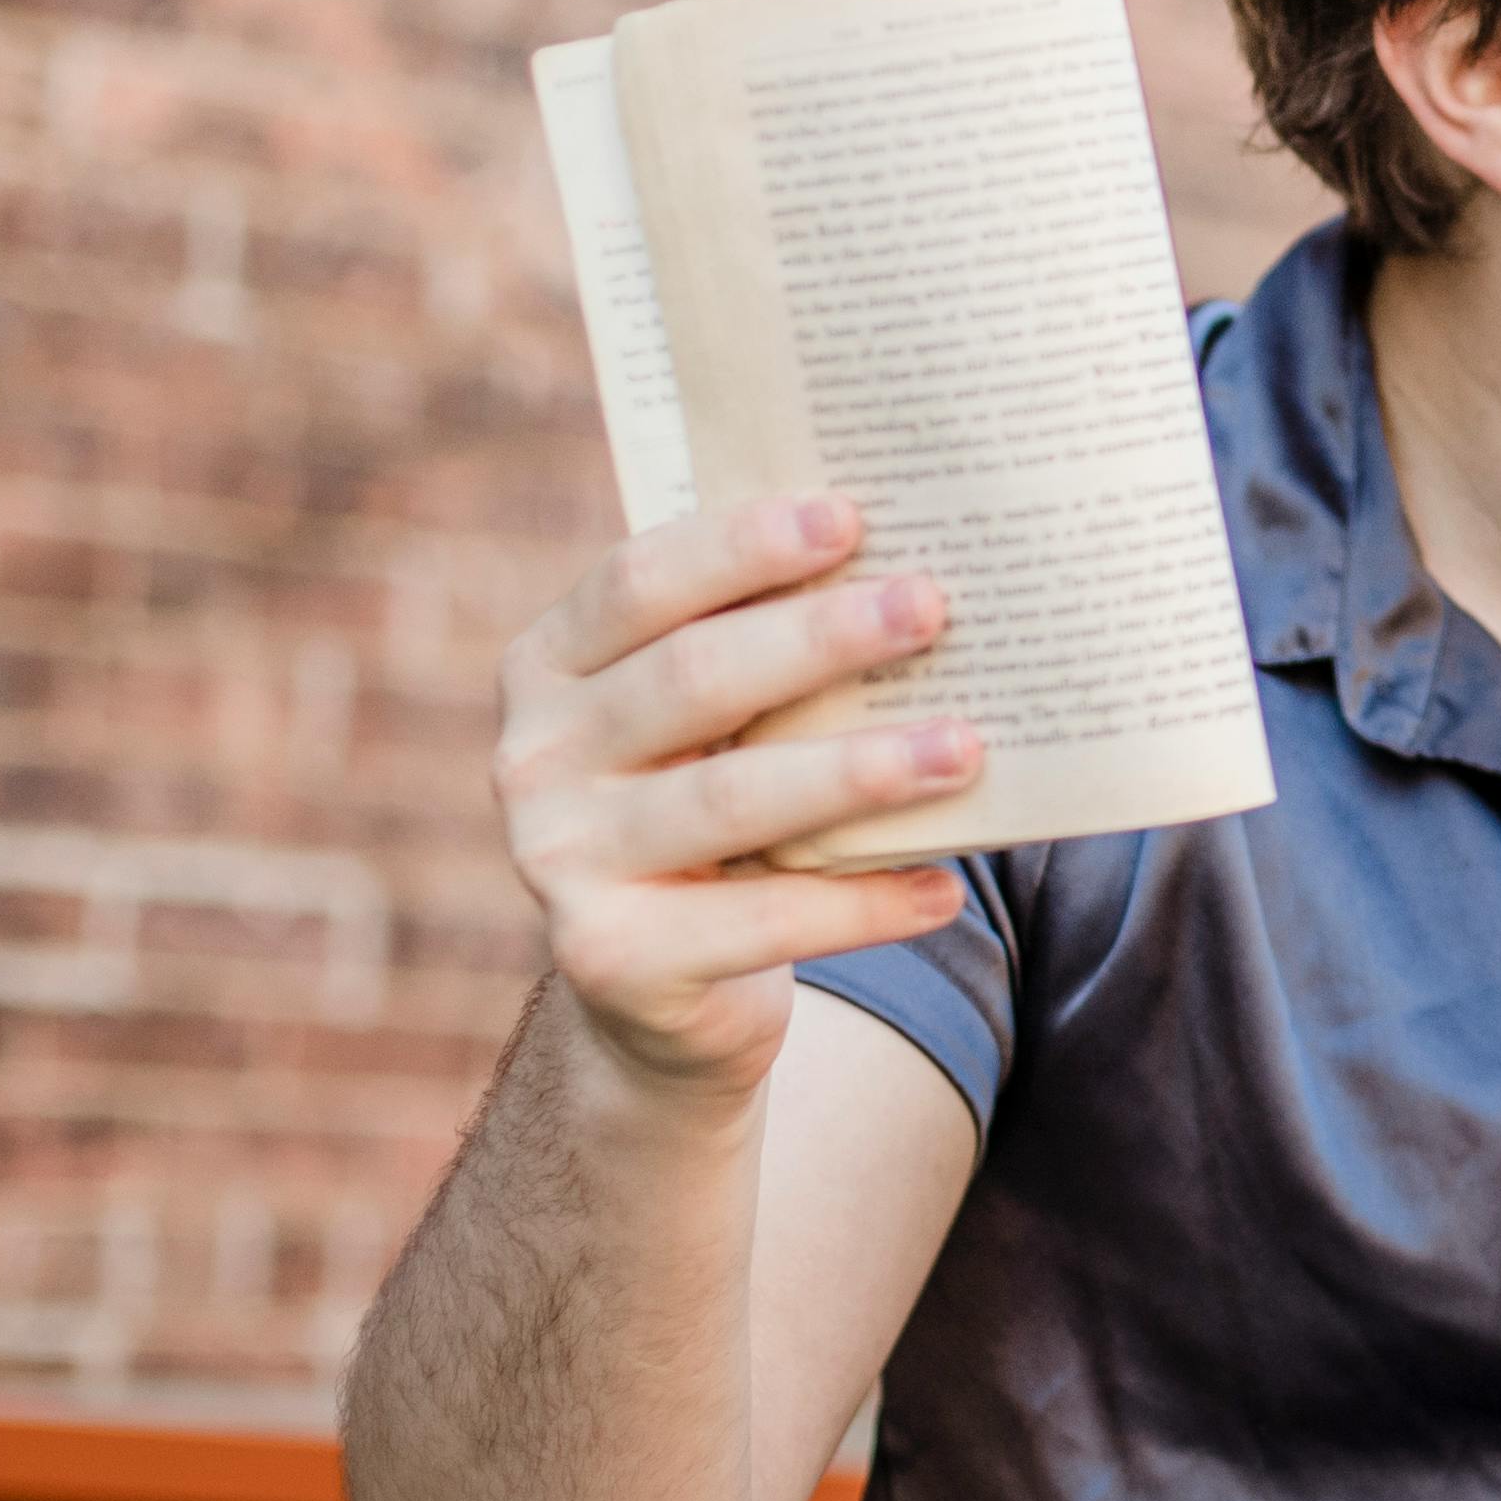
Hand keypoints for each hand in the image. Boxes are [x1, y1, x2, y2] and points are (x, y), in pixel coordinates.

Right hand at [490, 496, 982, 1095]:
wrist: (653, 984)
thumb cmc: (711, 802)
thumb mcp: (712, 722)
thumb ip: (764, 650)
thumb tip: (917, 576)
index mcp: (552, 666)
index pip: (638, 583)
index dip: (741, 546)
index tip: (849, 516)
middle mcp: (536, 756)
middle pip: (693, 678)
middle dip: (820, 638)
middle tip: (931, 607)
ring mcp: (560, 861)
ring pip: (732, 798)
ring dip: (861, 770)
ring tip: (964, 749)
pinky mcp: (610, 958)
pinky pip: (761, 921)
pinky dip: (863, 904)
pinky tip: (943, 890)